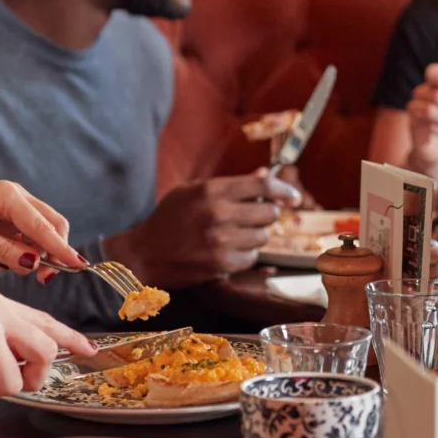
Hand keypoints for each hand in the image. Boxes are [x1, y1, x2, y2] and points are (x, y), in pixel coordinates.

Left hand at [0, 181, 85, 276]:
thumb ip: (4, 250)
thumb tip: (34, 264)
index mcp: (6, 195)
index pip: (42, 224)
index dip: (60, 247)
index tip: (77, 266)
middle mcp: (15, 197)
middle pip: (51, 225)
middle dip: (52, 252)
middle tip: (42, 278)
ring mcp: (14, 208)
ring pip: (41, 234)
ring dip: (33, 255)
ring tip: (5, 265)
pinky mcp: (9, 221)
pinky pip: (28, 239)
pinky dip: (22, 254)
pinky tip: (1, 260)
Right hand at [106, 173, 303, 287]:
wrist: (144, 254)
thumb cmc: (169, 219)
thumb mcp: (192, 192)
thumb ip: (230, 184)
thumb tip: (265, 174)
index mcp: (211, 190)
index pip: (261, 185)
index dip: (283, 189)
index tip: (293, 196)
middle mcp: (218, 214)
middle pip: (268, 212)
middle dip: (265, 215)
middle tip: (253, 219)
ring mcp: (221, 240)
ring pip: (262, 237)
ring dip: (255, 237)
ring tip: (235, 235)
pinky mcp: (221, 264)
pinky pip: (251, 258)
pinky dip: (245, 256)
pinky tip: (228, 251)